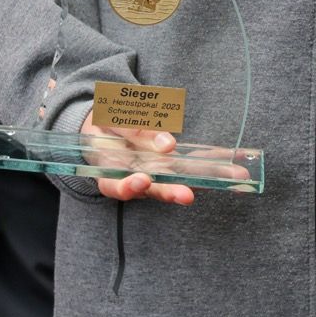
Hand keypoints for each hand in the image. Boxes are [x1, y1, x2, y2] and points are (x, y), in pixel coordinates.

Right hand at [80, 113, 195, 204]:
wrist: (107, 123)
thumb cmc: (105, 123)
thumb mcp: (112, 121)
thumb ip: (135, 131)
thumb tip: (167, 145)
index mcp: (107, 169)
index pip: (114, 186)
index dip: (127, 187)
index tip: (143, 180)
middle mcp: (129, 177)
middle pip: (147, 191)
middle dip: (167, 192)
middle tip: (185, 195)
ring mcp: (147, 174)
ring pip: (164, 185)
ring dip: (183, 187)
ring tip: (200, 188)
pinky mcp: (162, 168)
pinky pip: (177, 174)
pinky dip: (192, 175)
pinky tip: (210, 177)